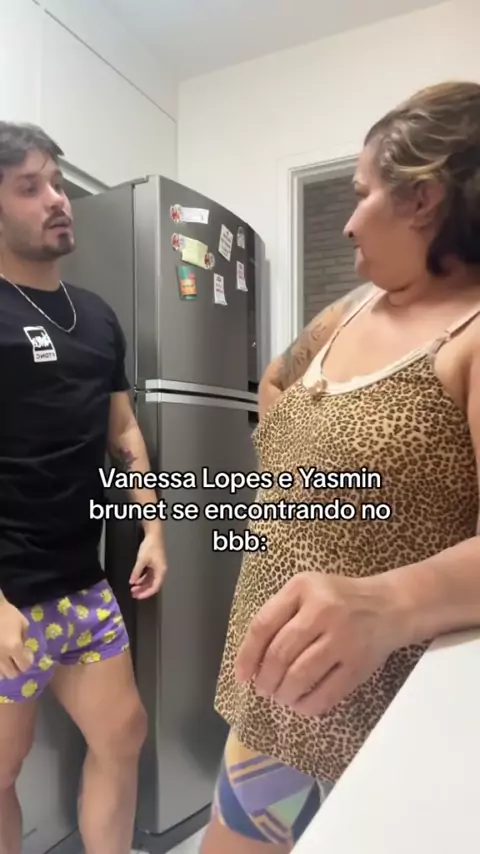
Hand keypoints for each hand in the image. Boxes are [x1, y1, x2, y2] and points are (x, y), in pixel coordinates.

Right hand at [0, 599, 33, 678]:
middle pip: (12, 674)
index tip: (27, 654)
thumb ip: (25, 638)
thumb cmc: (7, 613)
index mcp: (14, 647)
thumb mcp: (23, 623)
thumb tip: (23, 647)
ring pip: (0, 675)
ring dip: (6, 669)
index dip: (27, 661)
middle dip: (17, 668)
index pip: (24, 666)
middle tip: (17, 659)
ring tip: (6, 659)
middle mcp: (1, 656)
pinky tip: (0, 658)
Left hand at [129, 532, 166, 598]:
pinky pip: (149, 575)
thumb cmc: (150, 547)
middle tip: (133, 594)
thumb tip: (132, 582)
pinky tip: (135, 580)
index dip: (146, 594)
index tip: (137, 596)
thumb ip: (136, 572)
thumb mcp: (142, 560)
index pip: (154, 588)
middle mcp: (161, 571)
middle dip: (143, 590)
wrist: (154, 534)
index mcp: (161, 572)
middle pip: (153, 585)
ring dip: (142, 585)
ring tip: (133, 588)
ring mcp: (158, 568)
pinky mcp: (155, 564)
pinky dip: (143, 579)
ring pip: (150, 580)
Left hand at [235, 572, 405, 714]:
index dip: (247, 656)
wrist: (389, 605)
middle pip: (279, 654)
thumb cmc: (338, 599)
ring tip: (281, 697)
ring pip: (299, 675)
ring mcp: (342, 637)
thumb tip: (251, 661)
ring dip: (284, 694)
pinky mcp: (359, 663)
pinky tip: (301, 705)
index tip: (242, 676)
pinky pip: (326, 693)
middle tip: (264, 690)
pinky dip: (308, 705)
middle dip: (266, 680)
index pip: (263, 625)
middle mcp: (322, 610)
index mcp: (302, 588)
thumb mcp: (307, 591)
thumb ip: (279, 615)